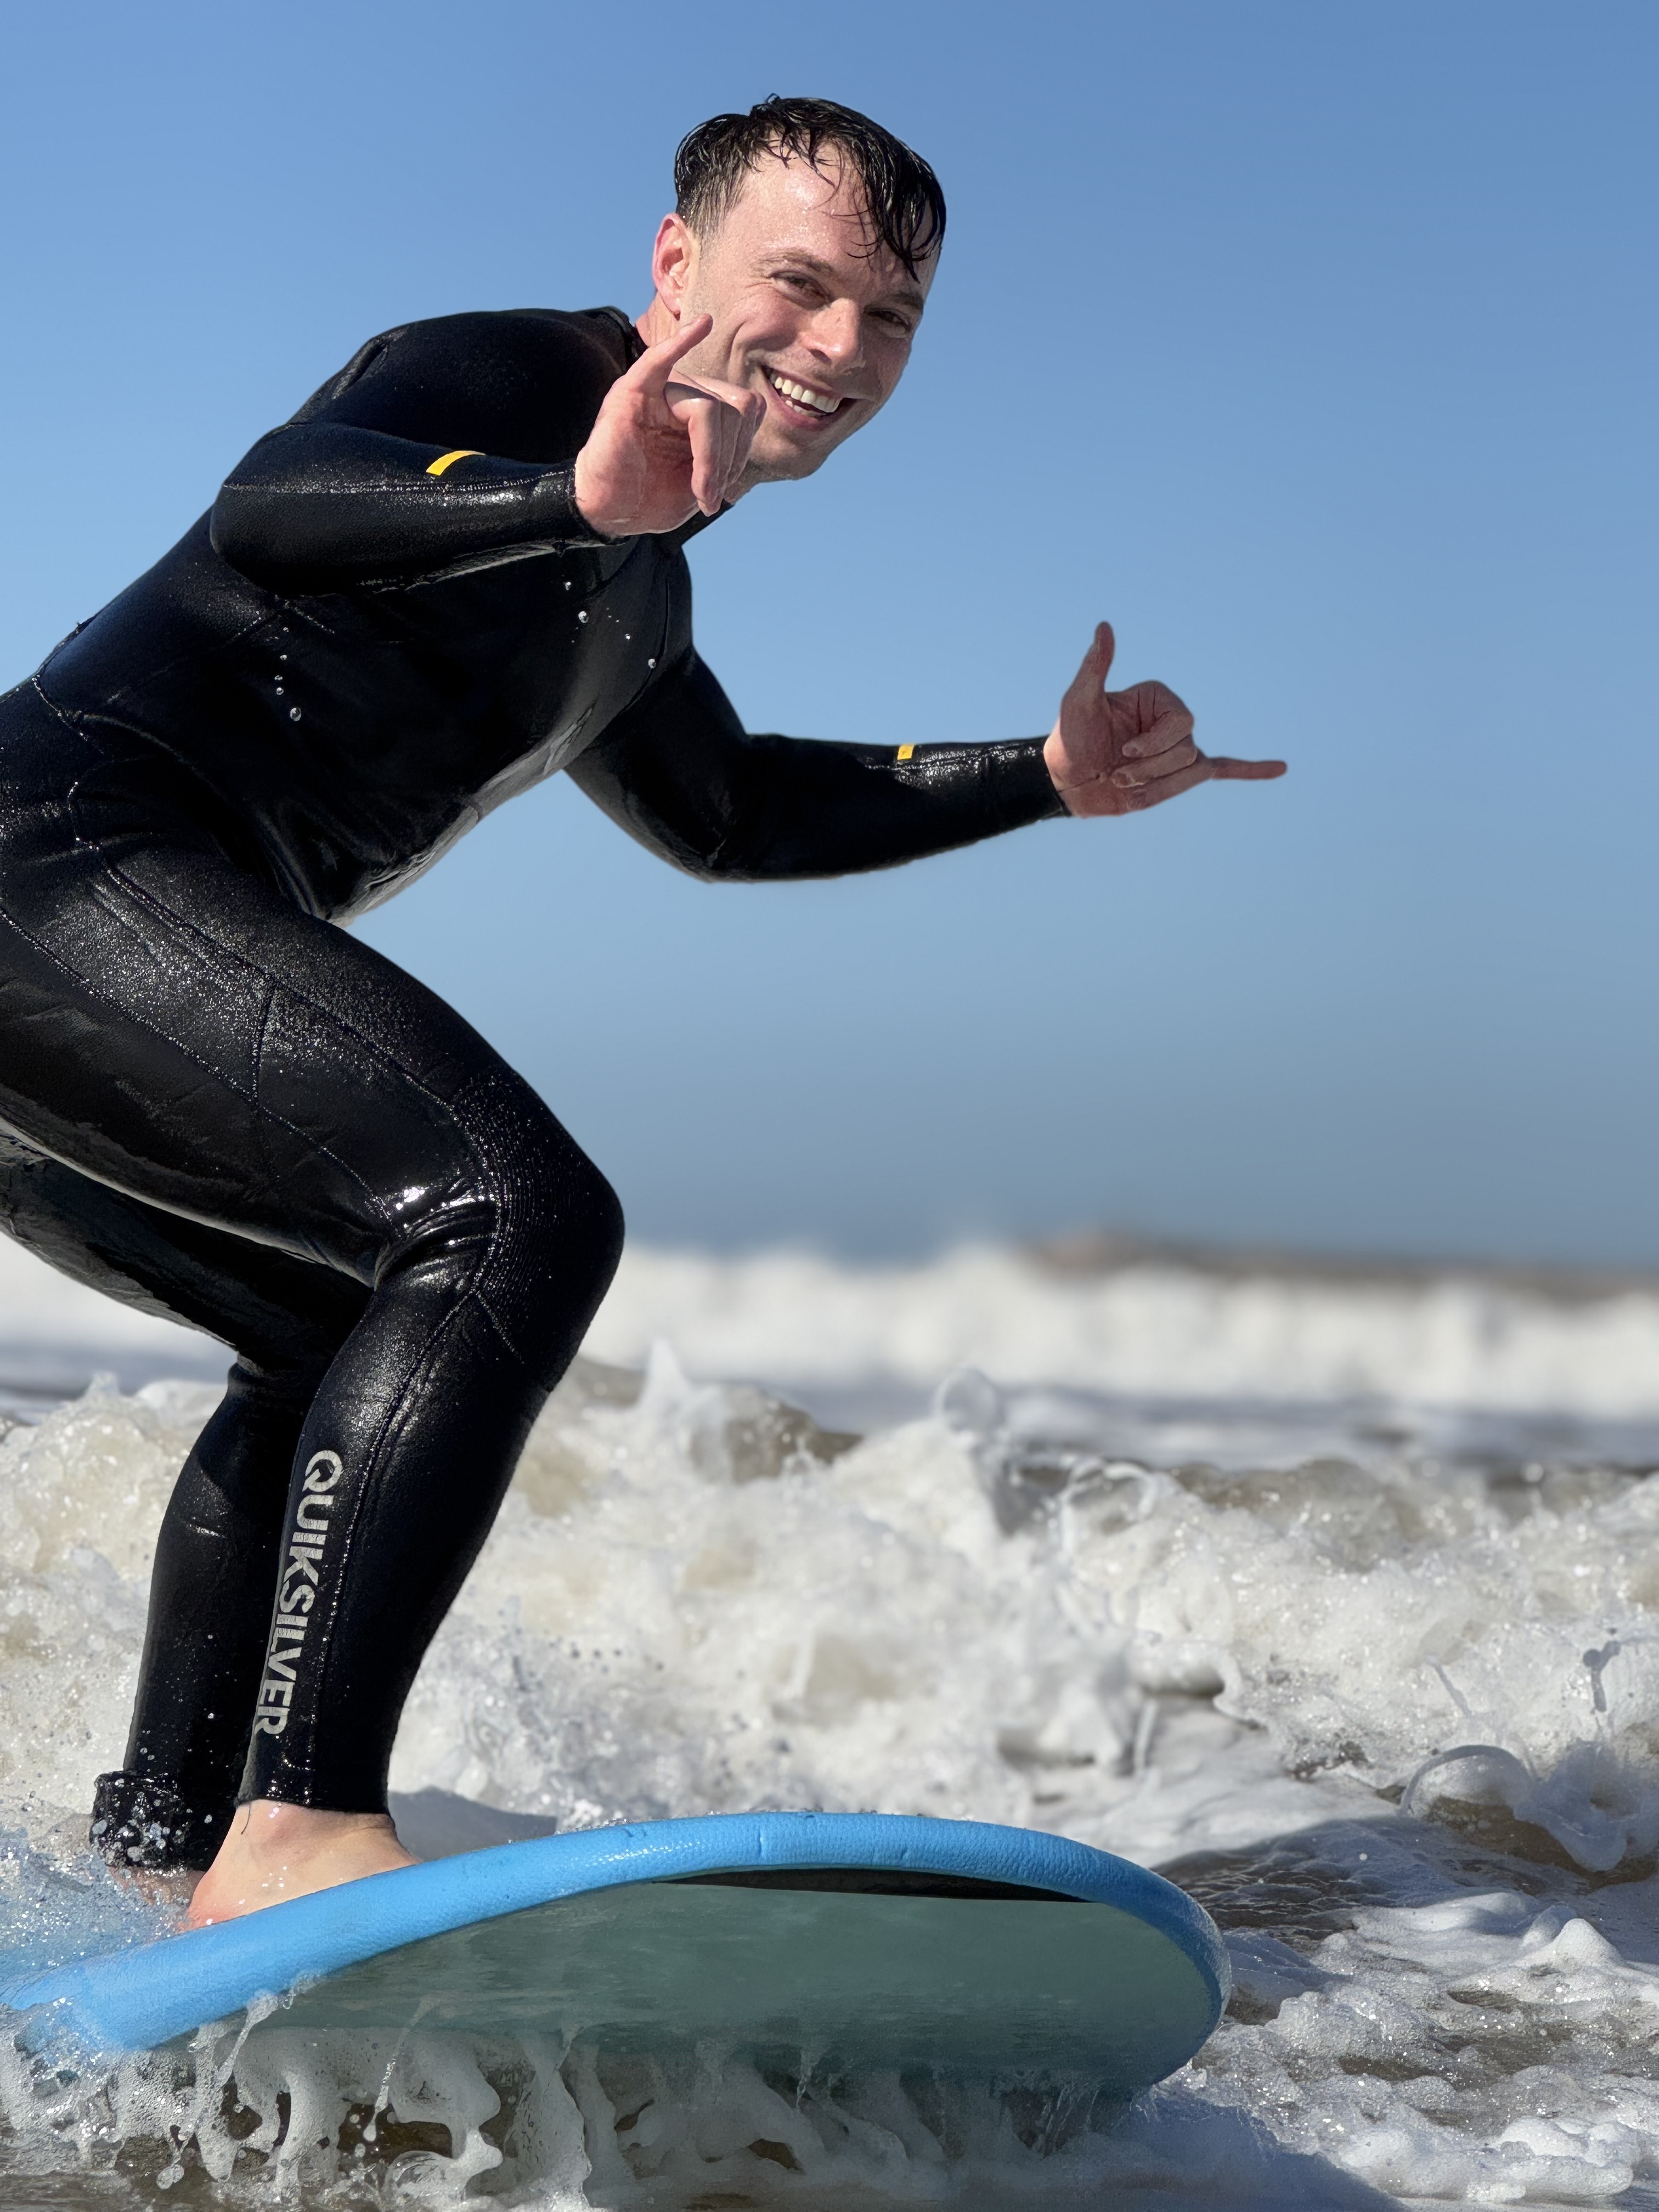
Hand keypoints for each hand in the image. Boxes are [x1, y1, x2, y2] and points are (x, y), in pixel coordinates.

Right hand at [573, 314, 763, 537]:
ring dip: (712, 459)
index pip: (746, 408)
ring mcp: (659, 389)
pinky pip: (659, 360)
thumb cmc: (653, 497)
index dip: (742, 450)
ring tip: (700, 493)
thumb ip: (727, 459)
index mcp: (703, 406)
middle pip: (734, 407)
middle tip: (708, 494)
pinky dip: (681, 342)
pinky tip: (704, 325)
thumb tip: (747, 437)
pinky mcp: (632, 392)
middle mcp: (684, 391)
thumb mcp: (702, 484)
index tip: (722, 488)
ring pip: (710, 407)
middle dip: (728, 459)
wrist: (611, 512)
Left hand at [1043, 622, 1286, 815]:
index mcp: (1159, 699)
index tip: (1125, 752)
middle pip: (1187, 752)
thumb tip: (1105, 627)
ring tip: (1125, 787)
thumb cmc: (1071, 738)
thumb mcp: (1080, 700)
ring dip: (1156, 789)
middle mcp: (1173, 721)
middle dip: (1152, 770)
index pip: (1183, 724)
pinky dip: (1249, 770)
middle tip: (1117, 774)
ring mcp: (1178, 749)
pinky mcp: (1178, 776)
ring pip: (1191, 774)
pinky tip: (1280, 768)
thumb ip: (1096, 666)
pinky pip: (1222, 770)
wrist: (1067, 780)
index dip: (1157, 745)